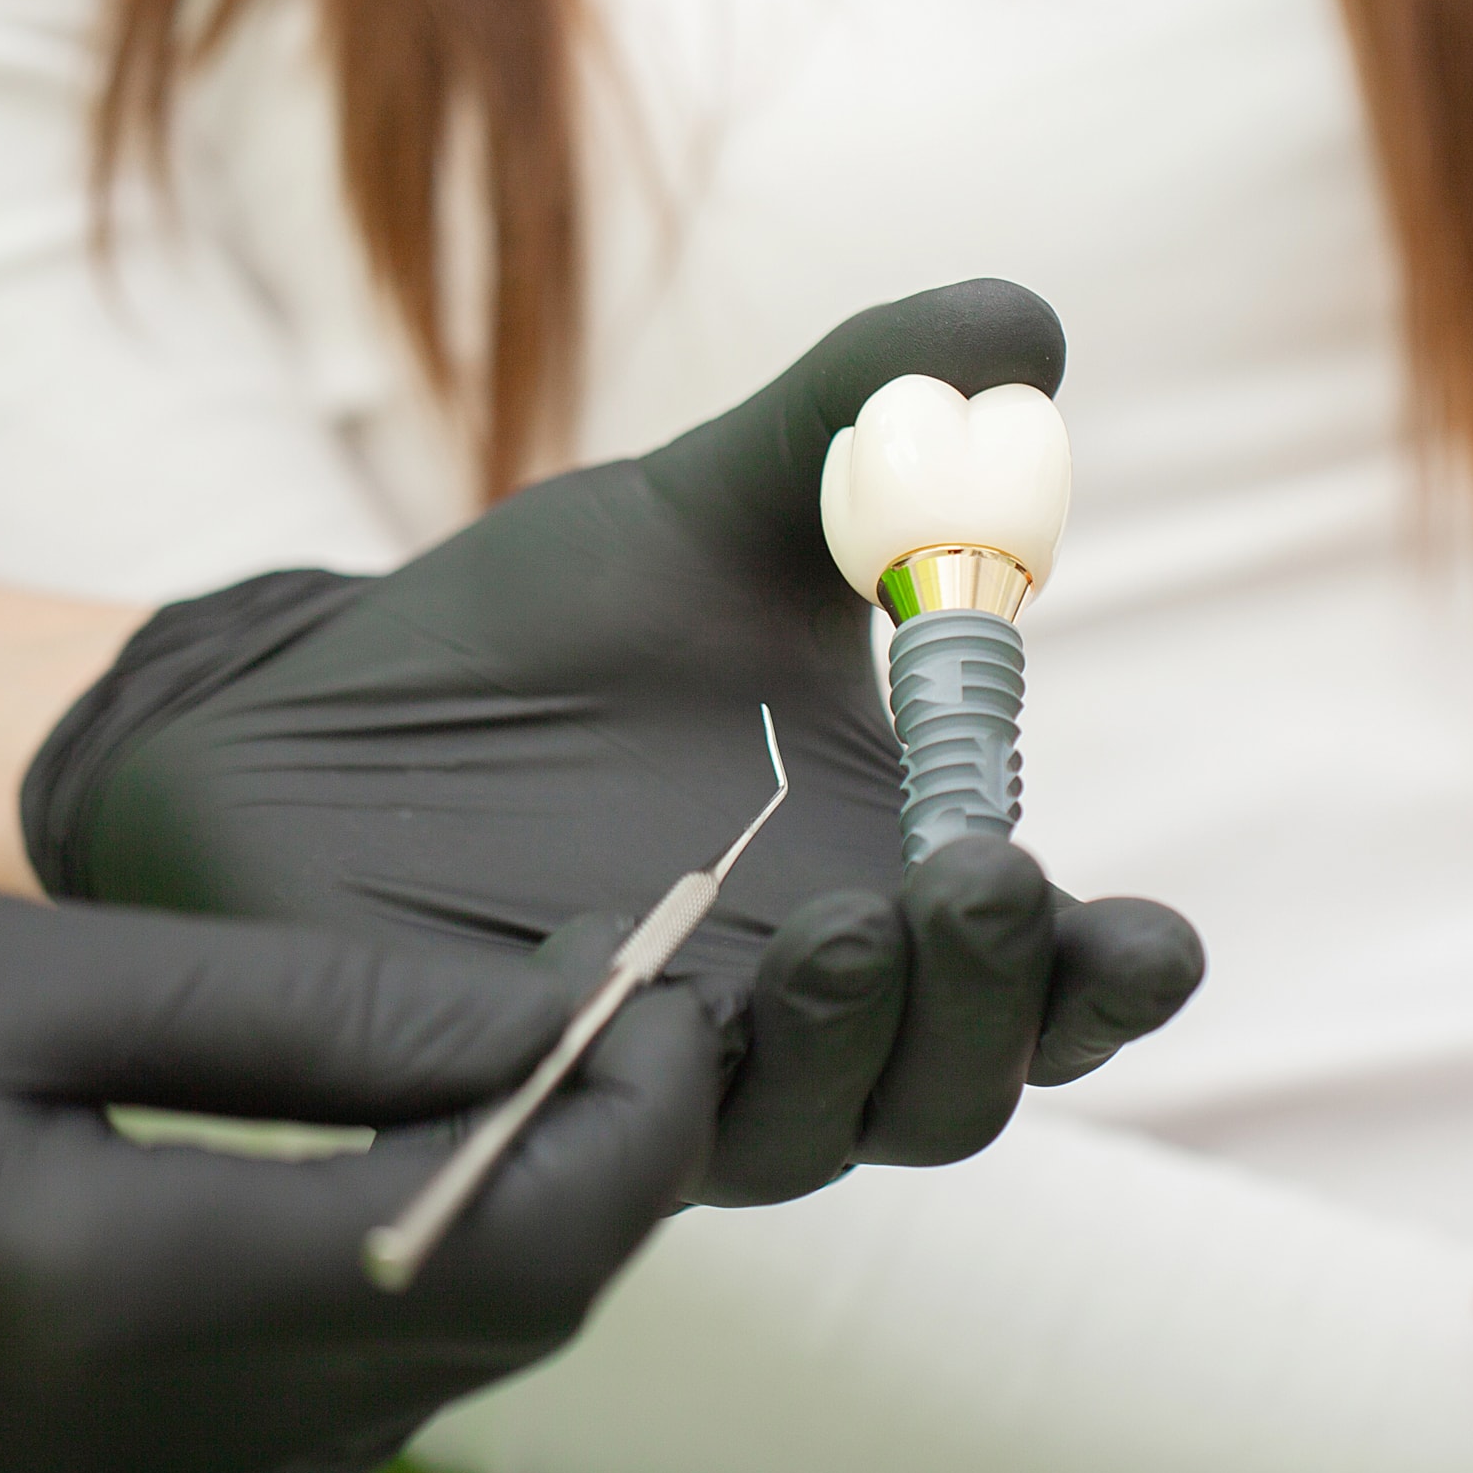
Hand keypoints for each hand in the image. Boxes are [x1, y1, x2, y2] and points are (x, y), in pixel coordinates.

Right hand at [0, 894, 719, 1472]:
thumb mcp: (8, 980)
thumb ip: (304, 1014)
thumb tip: (541, 1012)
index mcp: (118, 1320)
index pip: (500, 1253)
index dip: (635, 1123)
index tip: (685, 989)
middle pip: (491, 1334)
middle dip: (600, 1167)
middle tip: (633, 1002)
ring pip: (421, 1386)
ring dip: (506, 1231)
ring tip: (527, 1061)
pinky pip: (319, 1426)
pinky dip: (393, 1298)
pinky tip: (383, 1171)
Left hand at [23, 279, 1202, 1206]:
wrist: (318, 714)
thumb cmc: (550, 636)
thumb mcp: (714, 505)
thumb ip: (867, 413)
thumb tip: (1023, 329)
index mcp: (900, 909)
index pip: (1053, 992)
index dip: (1113, 982)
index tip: (1155, 935)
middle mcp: (810, 1032)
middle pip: (952, 1093)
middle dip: (987, 1003)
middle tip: (981, 883)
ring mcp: (669, 1093)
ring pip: (803, 1139)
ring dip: (842, 1047)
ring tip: (839, 926)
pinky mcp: (518, 1111)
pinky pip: (591, 1142)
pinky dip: (623, 1079)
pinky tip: (600, 968)